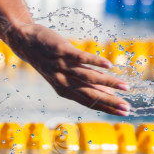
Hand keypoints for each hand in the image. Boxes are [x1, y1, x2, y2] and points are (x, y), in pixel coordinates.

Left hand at [5, 23, 130, 116]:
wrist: (25, 41)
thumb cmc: (48, 59)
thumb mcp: (65, 74)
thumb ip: (85, 83)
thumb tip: (109, 92)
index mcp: (64, 89)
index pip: (88, 102)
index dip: (106, 107)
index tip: (124, 112)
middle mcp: (63, 81)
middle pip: (90, 94)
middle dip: (110, 102)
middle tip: (127, 108)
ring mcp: (62, 67)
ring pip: (88, 77)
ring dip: (108, 83)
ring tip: (125, 87)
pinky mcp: (62, 51)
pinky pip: (81, 58)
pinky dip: (95, 62)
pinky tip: (109, 65)